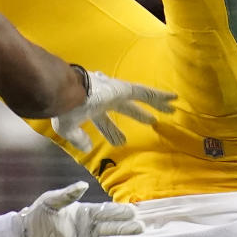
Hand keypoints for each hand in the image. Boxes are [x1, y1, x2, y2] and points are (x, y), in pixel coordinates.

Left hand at [20, 181, 148, 236]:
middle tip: (143, 228)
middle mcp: (92, 228)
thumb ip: (67, 194)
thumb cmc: (38, 214)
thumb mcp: (51, 201)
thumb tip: (83, 185)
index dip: (121, 212)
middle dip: (129, 229)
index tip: (135, 211)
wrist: (28, 236)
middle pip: (115, 229)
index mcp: (87, 212)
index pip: (108, 212)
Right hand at [52, 69, 175, 152]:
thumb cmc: (63, 108)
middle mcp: (104, 98)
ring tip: (171, 110)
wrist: (65, 91)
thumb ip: (78, 138)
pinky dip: (159, 96)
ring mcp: (115, 91)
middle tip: (151, 122)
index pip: (104, 121)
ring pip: (140, 97)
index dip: (112, 132)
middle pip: (126, 108)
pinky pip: (145, 92)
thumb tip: (88, 148)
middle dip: (138, 115)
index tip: (120, 142)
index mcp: (89, 107)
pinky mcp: (123, 88)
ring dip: (155, 104)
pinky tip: (173, 98)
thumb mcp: (67, 127)